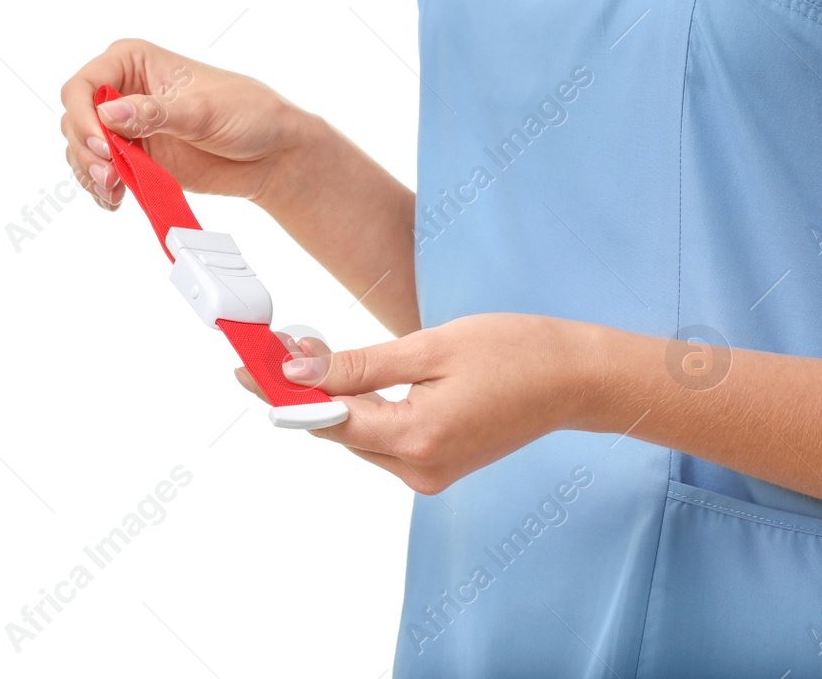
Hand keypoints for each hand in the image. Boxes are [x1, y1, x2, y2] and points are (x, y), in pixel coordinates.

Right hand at [58, 38, 314, 209]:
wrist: (271, 154)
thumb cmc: (247, 113)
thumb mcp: (202, 110)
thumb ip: (155, 113)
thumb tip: (109, 113)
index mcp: (134, 62)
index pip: (83, 86)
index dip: (83, 116)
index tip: (102, 145)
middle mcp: (123, 92)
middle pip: (75, 120)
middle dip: (86, 151)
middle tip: (111, 177)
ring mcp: (127, 128)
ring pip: (83, 149)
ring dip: (91, 174)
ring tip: (114, 192)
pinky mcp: (136, 158)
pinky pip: (102, 173)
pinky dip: (102, 189)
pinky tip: (116, 200)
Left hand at [234, 315, 592, 494]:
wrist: (574, 379)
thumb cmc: (514, 352)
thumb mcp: (431, 347)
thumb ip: (360, 364)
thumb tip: (299, 369)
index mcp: (416, 438)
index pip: (328, 419)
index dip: (283, 390)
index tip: (247, 365)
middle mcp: (418, 469)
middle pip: (339, 432)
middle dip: (305, 391)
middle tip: (274, 348)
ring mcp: (429, 474)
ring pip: (359, 437)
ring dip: (334, 401)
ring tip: (308, 354)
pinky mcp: (438, 467)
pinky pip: (384, 440)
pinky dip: (365, 412)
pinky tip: (353, 380)